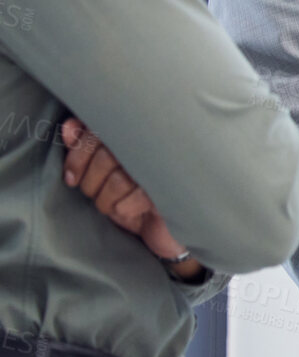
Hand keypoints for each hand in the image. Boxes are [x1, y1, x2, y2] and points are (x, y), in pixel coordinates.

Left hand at [60, 118, 202, 278]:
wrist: (161, 228)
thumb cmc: (129, 196)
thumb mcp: (101, 173)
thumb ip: (84, 146)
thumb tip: (69, 128)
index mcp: (131, 136)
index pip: (97, 135)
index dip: (77, 157)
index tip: (71, 178)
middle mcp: (150, 146)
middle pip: (106, 157)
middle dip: (91, 182)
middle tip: (95, 194)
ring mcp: (164, 166)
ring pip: (119, 180)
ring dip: (106, 200)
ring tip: (111, 205)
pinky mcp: (172, 188)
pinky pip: (139, 196)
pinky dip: (125, 207)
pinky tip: (126, 210)